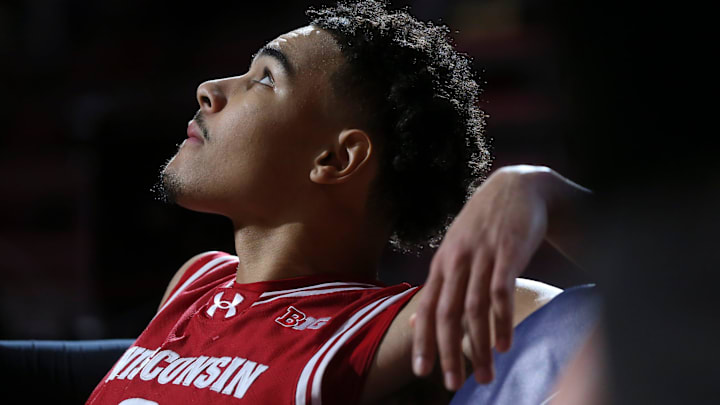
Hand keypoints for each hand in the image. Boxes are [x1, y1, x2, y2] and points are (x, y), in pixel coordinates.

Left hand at [411, 165, 557, 390]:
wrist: (518, 187)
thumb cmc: (485, 224)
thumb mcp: (455, 249)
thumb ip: (439, 285)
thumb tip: (416, 319)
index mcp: (442, 263)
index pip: (427, 307)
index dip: (422, 340)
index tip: (421, 371)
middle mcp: (457, 260)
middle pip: (447, 313)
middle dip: (448, 352)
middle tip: (453, 384)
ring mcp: (481, 256)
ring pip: (473, 309)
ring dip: (478, 346)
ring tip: (486, 375)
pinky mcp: (507, 253)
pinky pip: (501, 294)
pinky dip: (501, 322)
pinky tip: (504, 345)